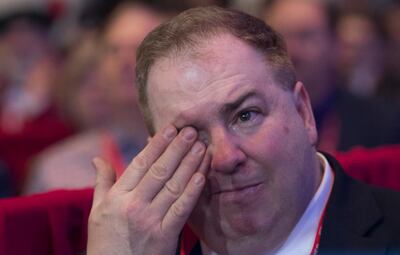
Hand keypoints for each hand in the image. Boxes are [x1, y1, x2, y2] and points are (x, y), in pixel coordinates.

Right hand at [87, 126, 208, 254]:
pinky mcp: (165, 236)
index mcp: (117, 198)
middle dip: (178, 148)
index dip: (157, 145)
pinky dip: (192, 191)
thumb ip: (102, 183)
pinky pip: (181, 209)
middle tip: (192, 131)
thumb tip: (97, 158)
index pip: (140, 164)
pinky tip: (202, 175)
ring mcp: (150, 221)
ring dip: (190, 164)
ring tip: (201, 147)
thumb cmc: (104, 242)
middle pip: (160, 171)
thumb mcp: (97, 211)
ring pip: (174, 186)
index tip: (170, 129)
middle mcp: (133, 206)